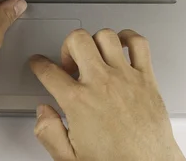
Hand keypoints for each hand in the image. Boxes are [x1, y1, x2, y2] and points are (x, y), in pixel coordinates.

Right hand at [30, 29, 185, 160]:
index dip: (38, 64)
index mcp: (79, 102)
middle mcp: (101, 83)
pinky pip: (139, 44)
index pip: (48, 71)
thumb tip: (43, 112)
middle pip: (77, 40)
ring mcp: (126, 77)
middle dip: (67, 46)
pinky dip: (129, 38)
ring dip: (95, 43)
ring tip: (94, 56)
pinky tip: (121, 46)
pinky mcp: (147, 79)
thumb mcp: (70, 159)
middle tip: (70, 63)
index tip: (39, 63)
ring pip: (106, 36)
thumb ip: (49, 133)